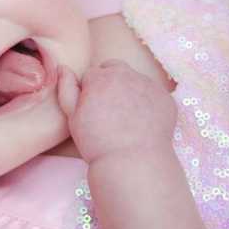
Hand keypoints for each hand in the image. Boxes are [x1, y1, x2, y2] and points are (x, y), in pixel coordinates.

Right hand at [57, 60, 176, 163]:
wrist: (132, 162)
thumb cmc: (97, 141)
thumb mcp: (73, 116)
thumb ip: (66, 88)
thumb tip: (63, 67)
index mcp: (101, 77)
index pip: (92, 75)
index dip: (90, 92)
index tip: (92, 110)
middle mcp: (127, 74)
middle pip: (115, 68)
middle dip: (110, 82)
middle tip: (109, 109)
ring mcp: (149, 85)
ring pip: (135, 80)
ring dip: (130, 90)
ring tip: (126, 118)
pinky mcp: (166, 98)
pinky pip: (154, 94)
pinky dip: (148, 103)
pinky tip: (143, 123)